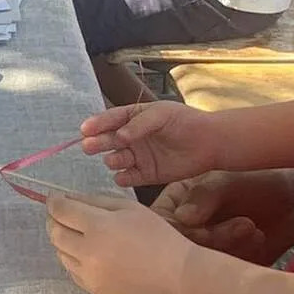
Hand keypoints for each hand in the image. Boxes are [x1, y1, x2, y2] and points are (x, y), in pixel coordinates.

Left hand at [46, 192, 191, 293]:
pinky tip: (90, 253)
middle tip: (66, 215)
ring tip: (81, 234)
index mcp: (98, 226)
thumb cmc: (157, 236)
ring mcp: (88, 273)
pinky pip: (71, 269)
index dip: (55, 201)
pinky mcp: (92, 289)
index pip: (61, 210)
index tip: (56, 198)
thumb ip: (95, 200)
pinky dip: (74, 258)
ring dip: (64, 240)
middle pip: (54, 232)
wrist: (175, 275)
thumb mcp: (129, 207)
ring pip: (60, 252)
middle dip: (55, 220)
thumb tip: (69, 199)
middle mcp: (87, 251)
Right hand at [80, 101, 214, 187]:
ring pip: (116, 160)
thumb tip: (119, 136)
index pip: (110, 120)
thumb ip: (139, 124)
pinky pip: (128, 178)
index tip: (85, 129)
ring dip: (112, 160)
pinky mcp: (146, 175)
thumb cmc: (184, 122)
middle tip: (89, 146)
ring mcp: (138, 157)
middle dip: (98, 143)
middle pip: (108, 141)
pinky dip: (123, 178)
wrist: (208, 143)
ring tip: (117, 159)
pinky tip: (123, 176)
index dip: (97, 124)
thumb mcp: (160, 115)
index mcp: (133, 118)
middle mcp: (131, 138)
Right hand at [155, 167, 293, 263]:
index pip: (161, 224)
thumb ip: (204, 195)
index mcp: (176, 202)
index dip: (177, 231)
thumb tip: (182, 218)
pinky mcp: (222, 269)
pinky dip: (240, 258)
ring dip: (228, 247)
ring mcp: (203, 251)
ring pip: (199, 264)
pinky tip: (258, 238)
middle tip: (243, 224)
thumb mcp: (228, 181)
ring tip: (252, 228)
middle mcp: (185, 228)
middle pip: (178, 248)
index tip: (202, 228)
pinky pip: (220, 276)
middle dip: (211, 240)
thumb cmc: (259, 183)